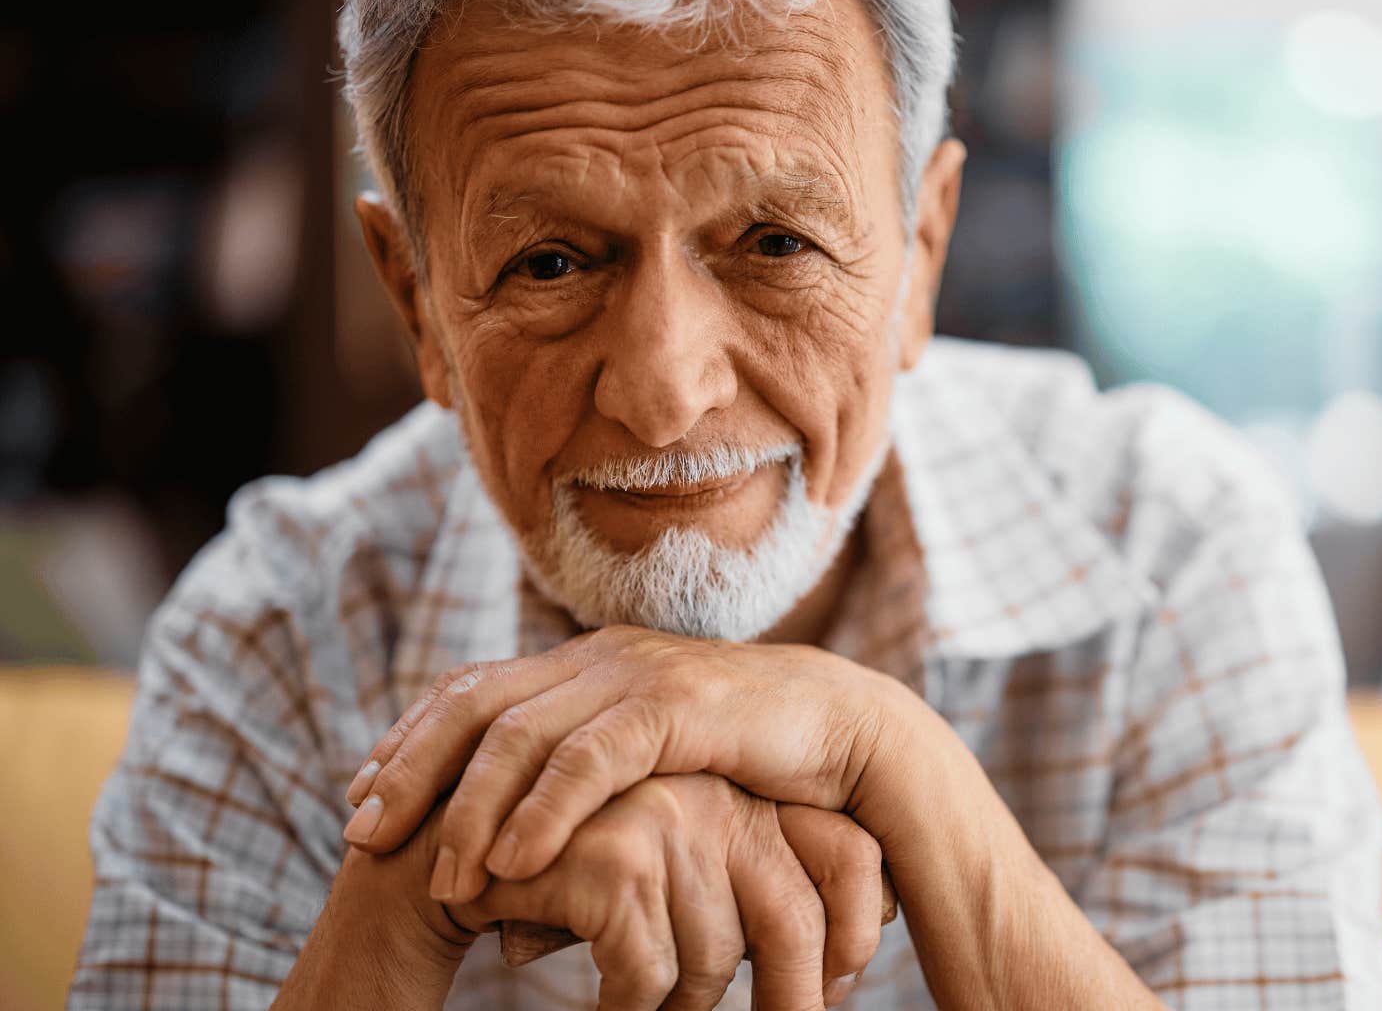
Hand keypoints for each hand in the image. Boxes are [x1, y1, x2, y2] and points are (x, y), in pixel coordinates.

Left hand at [343, 628, 919, 898]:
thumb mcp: (649, 786)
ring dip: (468, 806)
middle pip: (474, 703)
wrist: (848, 737)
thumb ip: (580, 817)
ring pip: (519, 733)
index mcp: (585, 666)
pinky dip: (543, 810)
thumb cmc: (748, 772)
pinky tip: (511, 858)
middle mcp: (599, 659)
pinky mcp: (676, 705)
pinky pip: (590, 758)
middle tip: (362, 835)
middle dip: (410, 770)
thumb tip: (506, 895)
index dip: (409, 742)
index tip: (359, 798)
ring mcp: (636, 675)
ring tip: (437, 872)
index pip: (473, 692)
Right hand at [447, 772, 890, 1009]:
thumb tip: (830, 978)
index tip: (837, 992)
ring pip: (714, 960)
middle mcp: (718, 800)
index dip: (860, 930)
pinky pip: (649, 974)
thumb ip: (742, 895)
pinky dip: (629, 1010)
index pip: (849, 854)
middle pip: (795, 921)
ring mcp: (667, 822)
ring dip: (682, 1010)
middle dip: (793, 1002)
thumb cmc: (581, 876)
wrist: (455, 849)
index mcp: (747, 795)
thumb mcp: (678, 873)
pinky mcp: (615, 859)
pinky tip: (607, 1008)